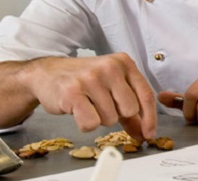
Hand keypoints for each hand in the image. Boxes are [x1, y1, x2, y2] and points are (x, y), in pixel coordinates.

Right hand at [23, 52, 156, 140]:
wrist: (47, 73)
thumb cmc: (83, 81)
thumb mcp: (111, 88)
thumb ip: (130, 110)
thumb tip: (144, 133)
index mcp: (124, 63)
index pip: (146, 94)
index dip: (150, 118)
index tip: (149, 133)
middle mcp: (110, 67)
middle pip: (130, 109)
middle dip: (117, 115)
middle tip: (101, 106)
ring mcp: (91, 78)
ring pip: (110, 119)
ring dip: (99, 119)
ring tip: (87, 105)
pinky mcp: (73, 92)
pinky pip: (91, 123)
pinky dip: (85, 124)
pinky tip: (78, 111)